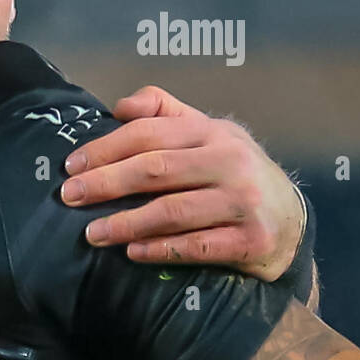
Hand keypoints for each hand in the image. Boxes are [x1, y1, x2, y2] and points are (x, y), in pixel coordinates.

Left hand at [60, 85, 304, 280]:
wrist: (290, 221)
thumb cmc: (233, 173)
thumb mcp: (207, 133)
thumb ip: (164, 113)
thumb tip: (119, 107)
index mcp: (213, 132)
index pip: (149, 133)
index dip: (105, 148)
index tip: (72, 166)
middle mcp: (231, 162)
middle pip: (156, 169)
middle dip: (106, 183)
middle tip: (70, 197)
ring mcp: (243, 202)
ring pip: (173, 211)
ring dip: (126, 223)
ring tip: (92, 233)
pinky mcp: (251, 240)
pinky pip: (197, 247)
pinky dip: (160, 250)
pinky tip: (132, 252)